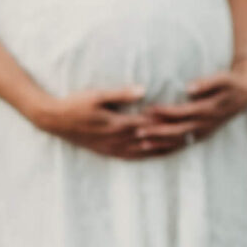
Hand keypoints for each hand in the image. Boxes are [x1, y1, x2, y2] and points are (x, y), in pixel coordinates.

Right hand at [29, 86, 180, 159]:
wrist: (53, 120)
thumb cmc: (75, 103)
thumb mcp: (97, 94)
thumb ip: (121, 93)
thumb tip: (144, 90)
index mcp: (116, 123)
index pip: (148, 123)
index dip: (167, 121)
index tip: (186, 116)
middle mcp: (117, 139)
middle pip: (151, 140)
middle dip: (172, 137)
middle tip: (193, 133)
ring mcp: (112, 148)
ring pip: (144, 151)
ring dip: (164, 149)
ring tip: (182, 146)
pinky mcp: (108, 152)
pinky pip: (132, 157)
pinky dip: (148, 156)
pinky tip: (158, 154)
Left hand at [138, 58, 246, 150]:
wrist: (245, 95)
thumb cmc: (231, 83)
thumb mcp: (223, 79)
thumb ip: (207, 83)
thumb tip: (189, 87)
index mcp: (208, 110)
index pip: (183, 113)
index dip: (165, 112)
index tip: (148, 109)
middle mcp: (205, 125)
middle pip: (177, 131)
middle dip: (157, 131)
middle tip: (137, 130)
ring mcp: (203, 132)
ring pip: (179, 142)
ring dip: (160, 143)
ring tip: (140, 143)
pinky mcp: (201, 136)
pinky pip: (183, 145)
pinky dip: (168, 149)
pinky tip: (154, 150)